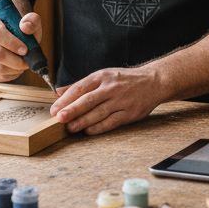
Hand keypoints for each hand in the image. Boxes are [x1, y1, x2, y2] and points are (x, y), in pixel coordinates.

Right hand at [0, 11, 42, 81]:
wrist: (9, 38)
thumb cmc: (21, 30)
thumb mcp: (30, 22)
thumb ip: (32, 21)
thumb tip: (26, 26)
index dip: (12, 43)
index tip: (25, 50)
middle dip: (16, 61)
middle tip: (27, 62)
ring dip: (14, 69)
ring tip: (22, 65)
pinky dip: (9, 75)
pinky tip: (15, 69)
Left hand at [49, 66, 165, 134]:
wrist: (154, 81)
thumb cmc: (124, 80)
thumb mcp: (103, 76)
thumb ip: (81, 85)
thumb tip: (58, 92)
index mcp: (102, 76)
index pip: (80, 88)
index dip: (66, 100)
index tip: (54, 110)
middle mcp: (111, 87)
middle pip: (88, 100)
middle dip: (72, 110)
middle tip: (59, 119)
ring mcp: (121, 100)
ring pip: (99, 113)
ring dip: (83, 122)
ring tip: (71, 128)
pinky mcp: (130, 112)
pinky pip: (111, 122)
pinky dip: (99, 127)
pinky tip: (88, 131)